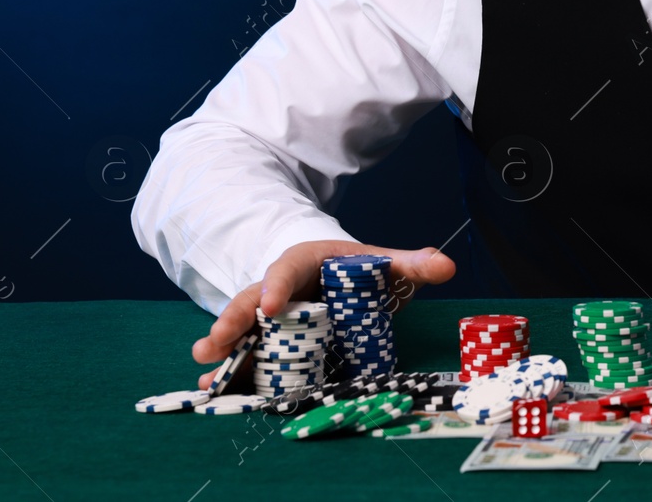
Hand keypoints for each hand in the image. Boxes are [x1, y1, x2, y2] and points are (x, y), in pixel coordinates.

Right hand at [191, 240, 455, 388]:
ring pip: (243, 329)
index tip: (270, 305)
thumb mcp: (383, 262)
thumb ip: (412, 264)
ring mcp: (272, 317)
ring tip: (205, 370)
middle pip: (252, 300)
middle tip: (216, 343)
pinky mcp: (272, 342)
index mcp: (306, 260)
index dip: (278, 285)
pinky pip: (250, 355)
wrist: (344, 276)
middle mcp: (281, 287)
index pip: (289, 267)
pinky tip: (217, 390)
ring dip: (224, 349)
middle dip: (233, 320)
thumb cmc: (360, 269)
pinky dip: (234, 371)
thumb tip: (447, 265)